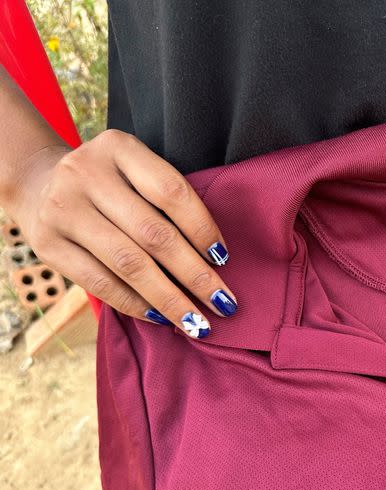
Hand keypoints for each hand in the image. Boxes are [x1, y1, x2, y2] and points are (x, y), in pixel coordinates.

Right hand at [3, 129, 235, 337]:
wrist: (39, 184)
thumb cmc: (112, 185)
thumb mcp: (136, 172)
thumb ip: (168, 202)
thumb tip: (215, 261)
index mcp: (118, 148)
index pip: (171, 192)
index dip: (203, 228)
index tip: (224, 259)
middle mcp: (86, 173)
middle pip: (153, 233)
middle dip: (195, 275)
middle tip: (224, 303)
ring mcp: (62, 209)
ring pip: (128, 263)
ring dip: (170, 299)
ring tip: (198, 323)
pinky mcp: (47, 245)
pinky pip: (99, 283)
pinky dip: (135, 304)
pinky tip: (161, 317)